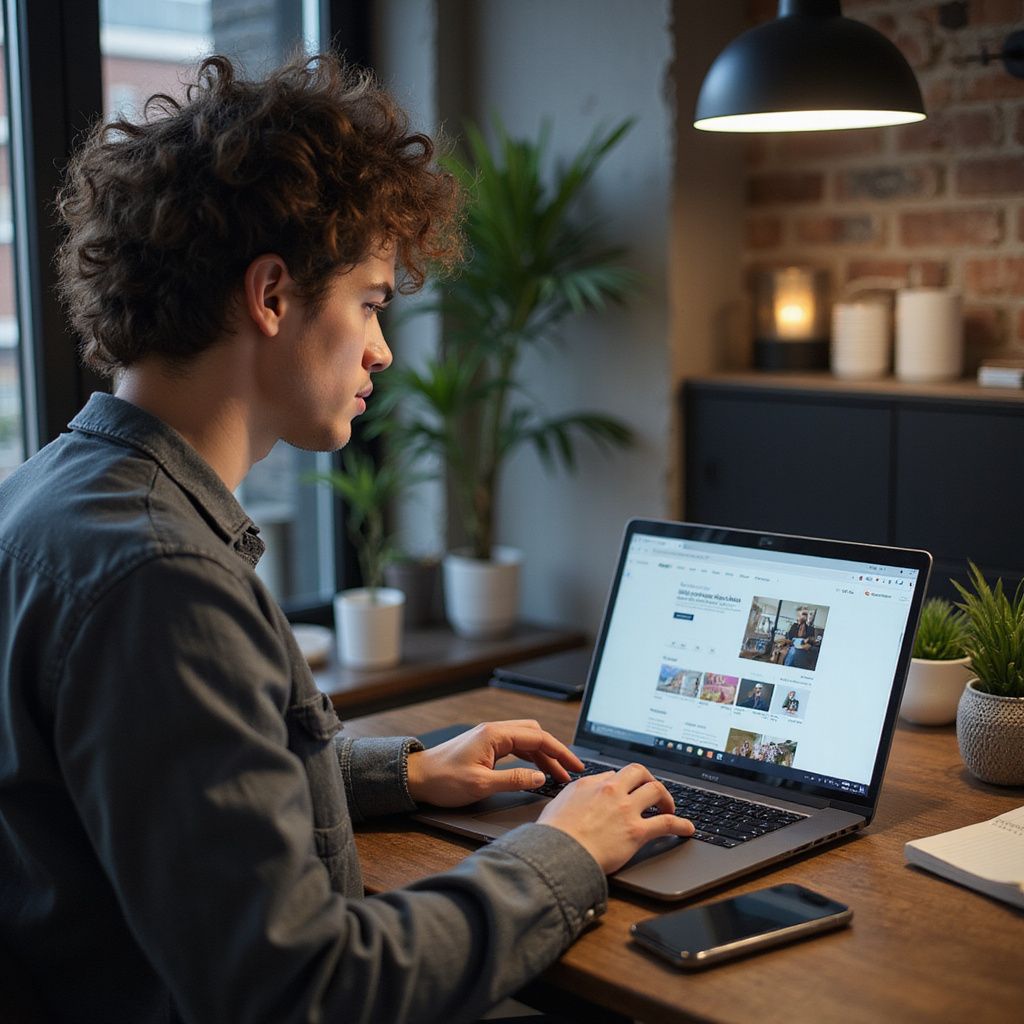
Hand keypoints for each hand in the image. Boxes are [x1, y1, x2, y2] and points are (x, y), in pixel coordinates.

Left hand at [406, 720, 583, 806]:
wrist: (417, 778)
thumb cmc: (443, 780)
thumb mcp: (481, 785)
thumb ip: (514, 780)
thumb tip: (540, 778)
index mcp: (495, 735)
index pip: (538, 737)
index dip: (560, 752)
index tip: (575, 766)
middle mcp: (494, 731)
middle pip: (535, 734)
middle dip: (555, 752)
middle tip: (568, 772)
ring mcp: (490, 738)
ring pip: (526, 740)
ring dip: (543, 756)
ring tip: (556, 776)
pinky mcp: (486, 747)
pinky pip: (515, 747)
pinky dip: (530, 758)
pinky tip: (535, 772)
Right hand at [537, 763, 694, 873]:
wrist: (558, 851)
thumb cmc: (556, 830)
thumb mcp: (563, 798)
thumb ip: (583, 788)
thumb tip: (598, 783)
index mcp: (595, 783)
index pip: (619, 773)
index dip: (627, 781)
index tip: (631, 788)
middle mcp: (614, 791)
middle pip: (641, 773)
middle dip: (650, 780)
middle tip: (654, 793)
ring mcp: (627, 810)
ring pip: (656, 791)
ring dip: (666, 798)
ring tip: (669, 809)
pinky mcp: (637, 832)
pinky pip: (666, 823)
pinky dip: (681, 824)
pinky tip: (687, 828)